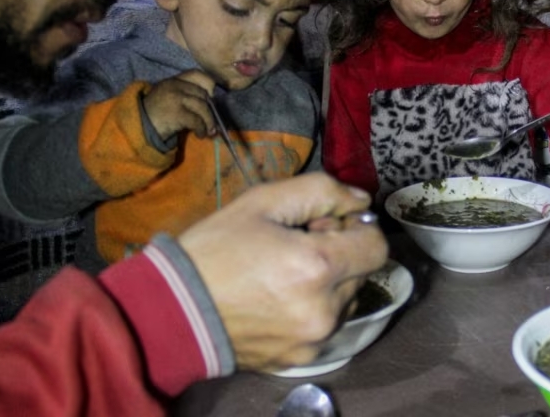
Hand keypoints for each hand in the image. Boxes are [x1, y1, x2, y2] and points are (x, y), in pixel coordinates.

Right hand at [142, 70, 216, 140]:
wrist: (137, 127)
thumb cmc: (154, 114)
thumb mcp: (167, 96)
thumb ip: (184, 93)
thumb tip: (210, 102)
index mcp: (172, 80)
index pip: (196, 74)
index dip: (208, 85)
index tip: (211, 98)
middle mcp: (174, 86)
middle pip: (203, 94)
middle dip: (210, 109)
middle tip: (212, 121)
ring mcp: (175, 98)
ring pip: (202, 107)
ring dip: (209, 121)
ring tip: (209, 131)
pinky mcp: (176, 113)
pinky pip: (196, 120)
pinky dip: (201, 129)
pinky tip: (200, 134)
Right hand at [176, 173, 387, 370]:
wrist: (172, 311)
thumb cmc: (215, 250)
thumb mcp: (263, 202)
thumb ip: (322, 191)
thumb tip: (361, 201)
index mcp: (318, 266)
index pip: (377, 247)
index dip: (356, 230)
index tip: (326, 225)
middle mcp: (325, 309)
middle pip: (362, 273)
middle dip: (339, 254)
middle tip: (296, 246)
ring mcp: (314, 339)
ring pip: (347, 301)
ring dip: (330, 284)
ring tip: (284, 275)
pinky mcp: (301, 357)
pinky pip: (326, 326)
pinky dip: (313, 309)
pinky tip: (277, 300)